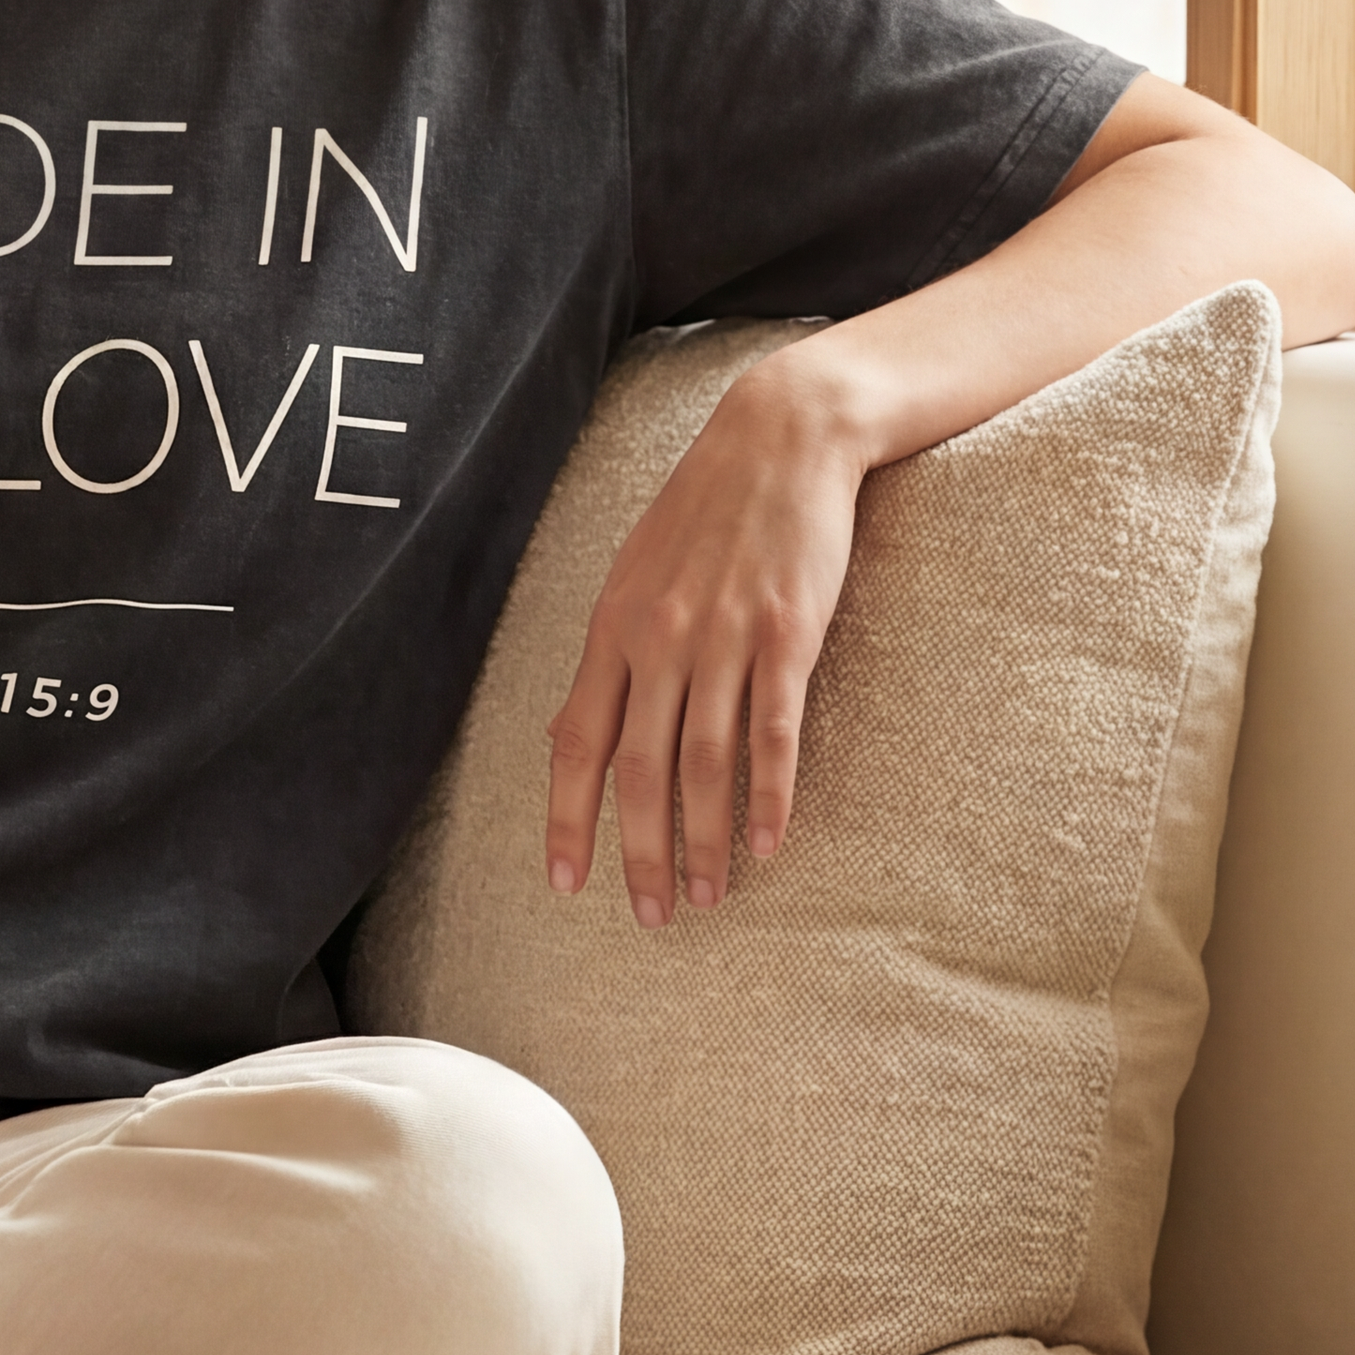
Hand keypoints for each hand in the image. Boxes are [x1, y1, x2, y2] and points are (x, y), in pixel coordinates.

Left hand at [542, 349, 873, 925]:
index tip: (566, 882)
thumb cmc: (707, 508)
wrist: (782, 437)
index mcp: (612, 627)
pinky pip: (773, 731)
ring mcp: (724, 637)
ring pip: (704, 763)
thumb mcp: (637, 570)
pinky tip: (764, 843)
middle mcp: (658, 639)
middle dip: (639, 853)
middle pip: (640, 771)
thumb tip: (585, 721)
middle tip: (650, 917)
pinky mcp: (788, 633)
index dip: (567, 817)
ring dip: (702, 841)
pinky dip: (767, 795)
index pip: (576, 741)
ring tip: (706, 897)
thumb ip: (615, 646)